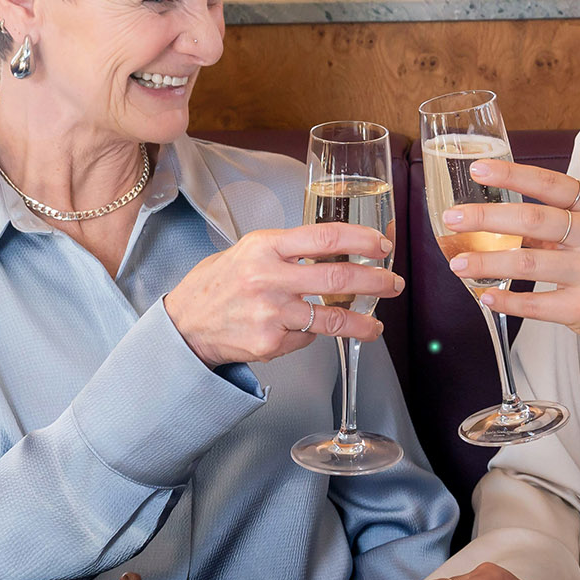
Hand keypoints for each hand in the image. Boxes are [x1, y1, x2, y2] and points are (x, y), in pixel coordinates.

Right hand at [163, 223, 399, 365]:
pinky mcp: (271, 342)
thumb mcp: (248, 251)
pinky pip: (307, 337)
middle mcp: (269, 278)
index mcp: (265, 247)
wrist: (185, 324)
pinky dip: (313, 334)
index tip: (382, 245)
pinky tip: (306, 331)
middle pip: (338, 278)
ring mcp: (271, 313)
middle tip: (393, 283)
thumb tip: (336, 250)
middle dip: (376, 281)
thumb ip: (288, 250)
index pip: (324, 237)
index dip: (361, 240)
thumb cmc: (219, 284)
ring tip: (375, 326)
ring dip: (363, 323)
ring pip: (332, 318)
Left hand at [440, 160, 579, 360]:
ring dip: (485, 263)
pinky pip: (536, 303)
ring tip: (458, 263)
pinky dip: (506, 300)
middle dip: (485, 218)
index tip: (477, 170)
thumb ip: (557, 221)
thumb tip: (496, 216)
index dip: (511, 174)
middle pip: (533, 219)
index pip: (551, 183)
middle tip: (452, 219)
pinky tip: (486, 296)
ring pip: (528, 262)